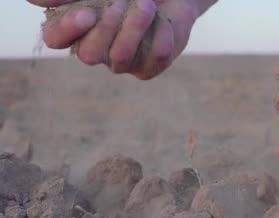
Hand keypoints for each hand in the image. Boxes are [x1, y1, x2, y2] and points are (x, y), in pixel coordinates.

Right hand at [29, 0, 213, 78]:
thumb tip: (35, 2)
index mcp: (75, 27)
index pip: (54, 38)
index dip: (67, 30)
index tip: (86, 14)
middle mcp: (94, 50)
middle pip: (87, 54)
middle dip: (107, 25)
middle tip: (122, 1)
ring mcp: (121, 63)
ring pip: (120, 59)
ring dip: (135, 26)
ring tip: (146, 5)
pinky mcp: (148, 69)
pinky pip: (155, 56)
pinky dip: (161, 32)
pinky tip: (162, 20)